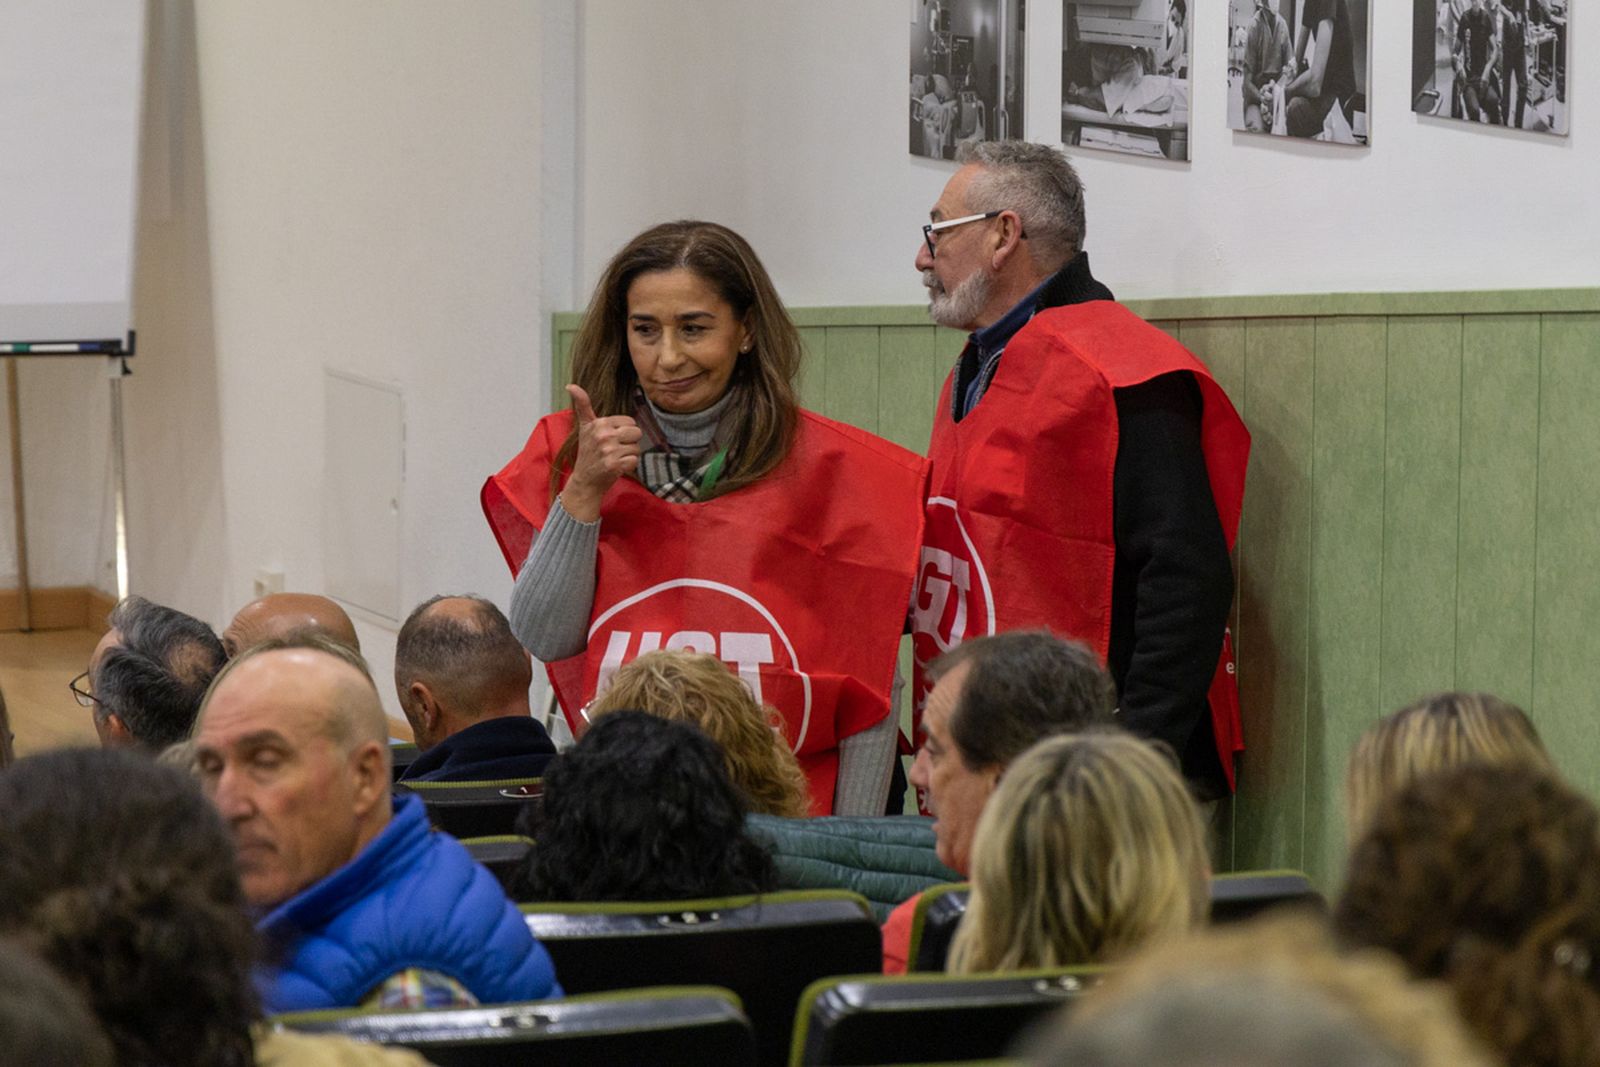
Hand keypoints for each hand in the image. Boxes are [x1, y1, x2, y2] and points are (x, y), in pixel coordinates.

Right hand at [561, 384, 640, 520]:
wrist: (585, 480)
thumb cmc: (587, 452)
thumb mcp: (584, 427)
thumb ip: (582, 405)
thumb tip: (570, 385)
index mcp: (599, 423)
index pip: (630, 421)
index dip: (624, 431)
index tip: (611, 439)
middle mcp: (603, 435)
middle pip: (637, 432)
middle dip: (629, 442)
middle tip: (615, 449)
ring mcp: (609, 451)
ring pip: (637, 447)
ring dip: (629, 455)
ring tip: (615, 458)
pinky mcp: (614, 465)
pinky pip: (635, 460)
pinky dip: (629, 466)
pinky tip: (617, 467)